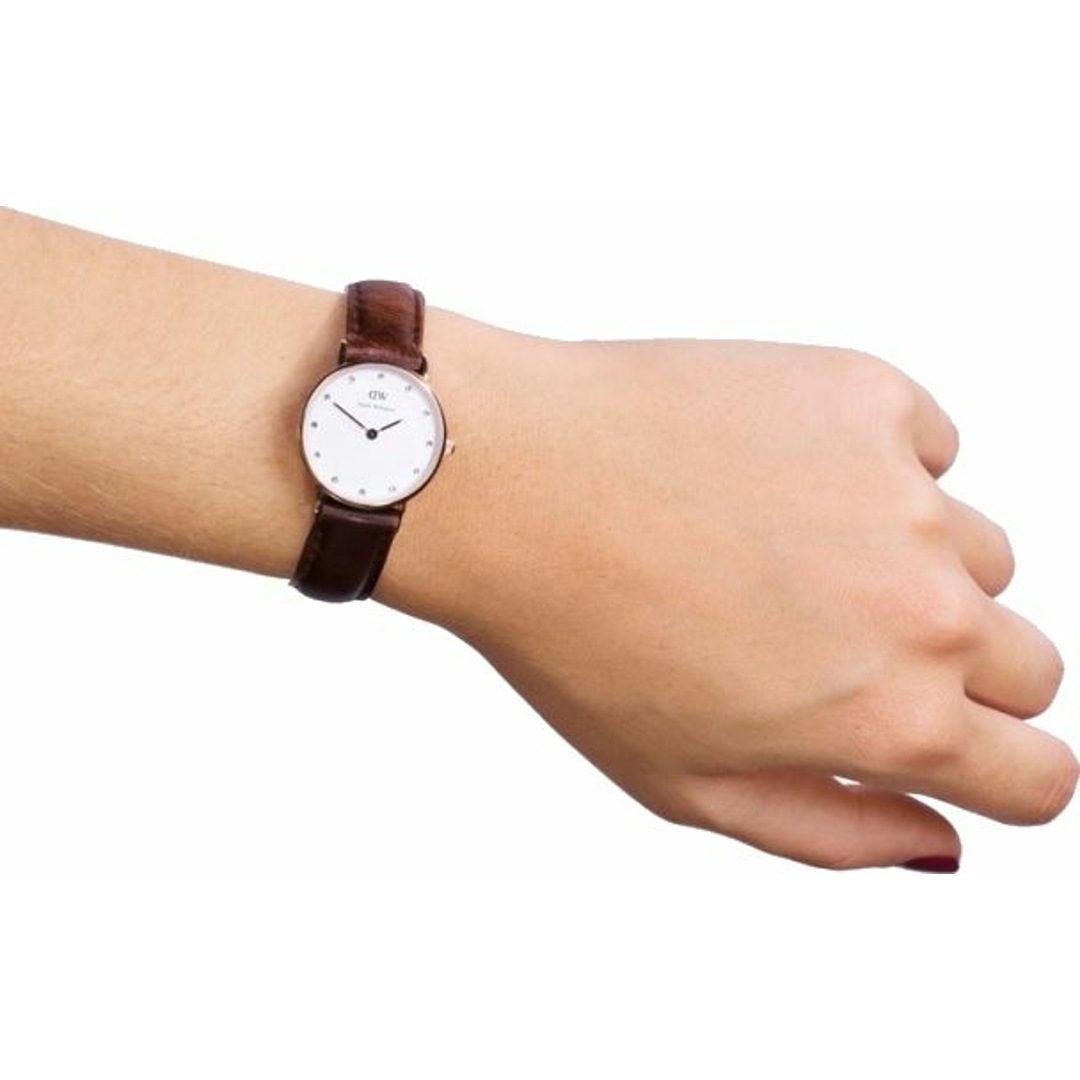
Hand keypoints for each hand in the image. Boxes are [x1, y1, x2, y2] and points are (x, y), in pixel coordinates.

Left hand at [382, 318, 1075, 871]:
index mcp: (889, 717)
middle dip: (960, 672)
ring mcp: (905, 490)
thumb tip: (939, 841)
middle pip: (1030, 663)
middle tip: (840, 643)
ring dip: (912, 564)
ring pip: (979, 551)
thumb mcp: (686, 786)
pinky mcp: (871, 396)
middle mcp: (924, 605)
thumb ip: (833, 833)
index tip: (963, 748)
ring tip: (785, 552)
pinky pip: (925, 446)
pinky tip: (775, 475)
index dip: (1006, 773)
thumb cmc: (577, 638)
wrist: (512, 481)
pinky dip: (873, 469)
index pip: (1040, 776)